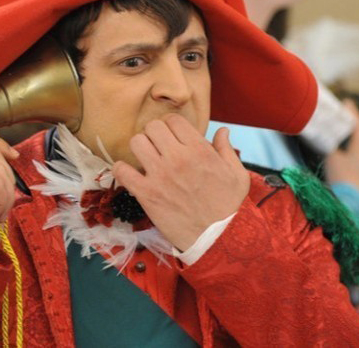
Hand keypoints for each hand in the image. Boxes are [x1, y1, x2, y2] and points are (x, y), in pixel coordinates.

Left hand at [112, 114, 249, 251]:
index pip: (173, 120)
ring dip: (139, 148)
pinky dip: (122, 170)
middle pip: (152, 127)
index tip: (172, 136)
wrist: (218, 238)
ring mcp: (160, 176)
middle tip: (158, 147)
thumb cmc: (229, 207)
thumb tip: (223, 131)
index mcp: (199, 150)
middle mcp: (178, 158)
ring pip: (136, 142)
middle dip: (154, 134)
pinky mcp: (147, 194)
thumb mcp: (237, 175)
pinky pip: (122, 171)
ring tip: (146, 159)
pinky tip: (131, 175)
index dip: (171, 126)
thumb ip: (227, 149)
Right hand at [325, 100, 358, 195]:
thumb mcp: (331, 154)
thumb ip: (330, 139)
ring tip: (354, 135)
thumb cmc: (340, 174)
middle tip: (347, 119)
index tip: (345, 101)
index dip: (350, 110)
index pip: (357, 119)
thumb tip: (326, 129)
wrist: (351, 202)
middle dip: (357, 124)